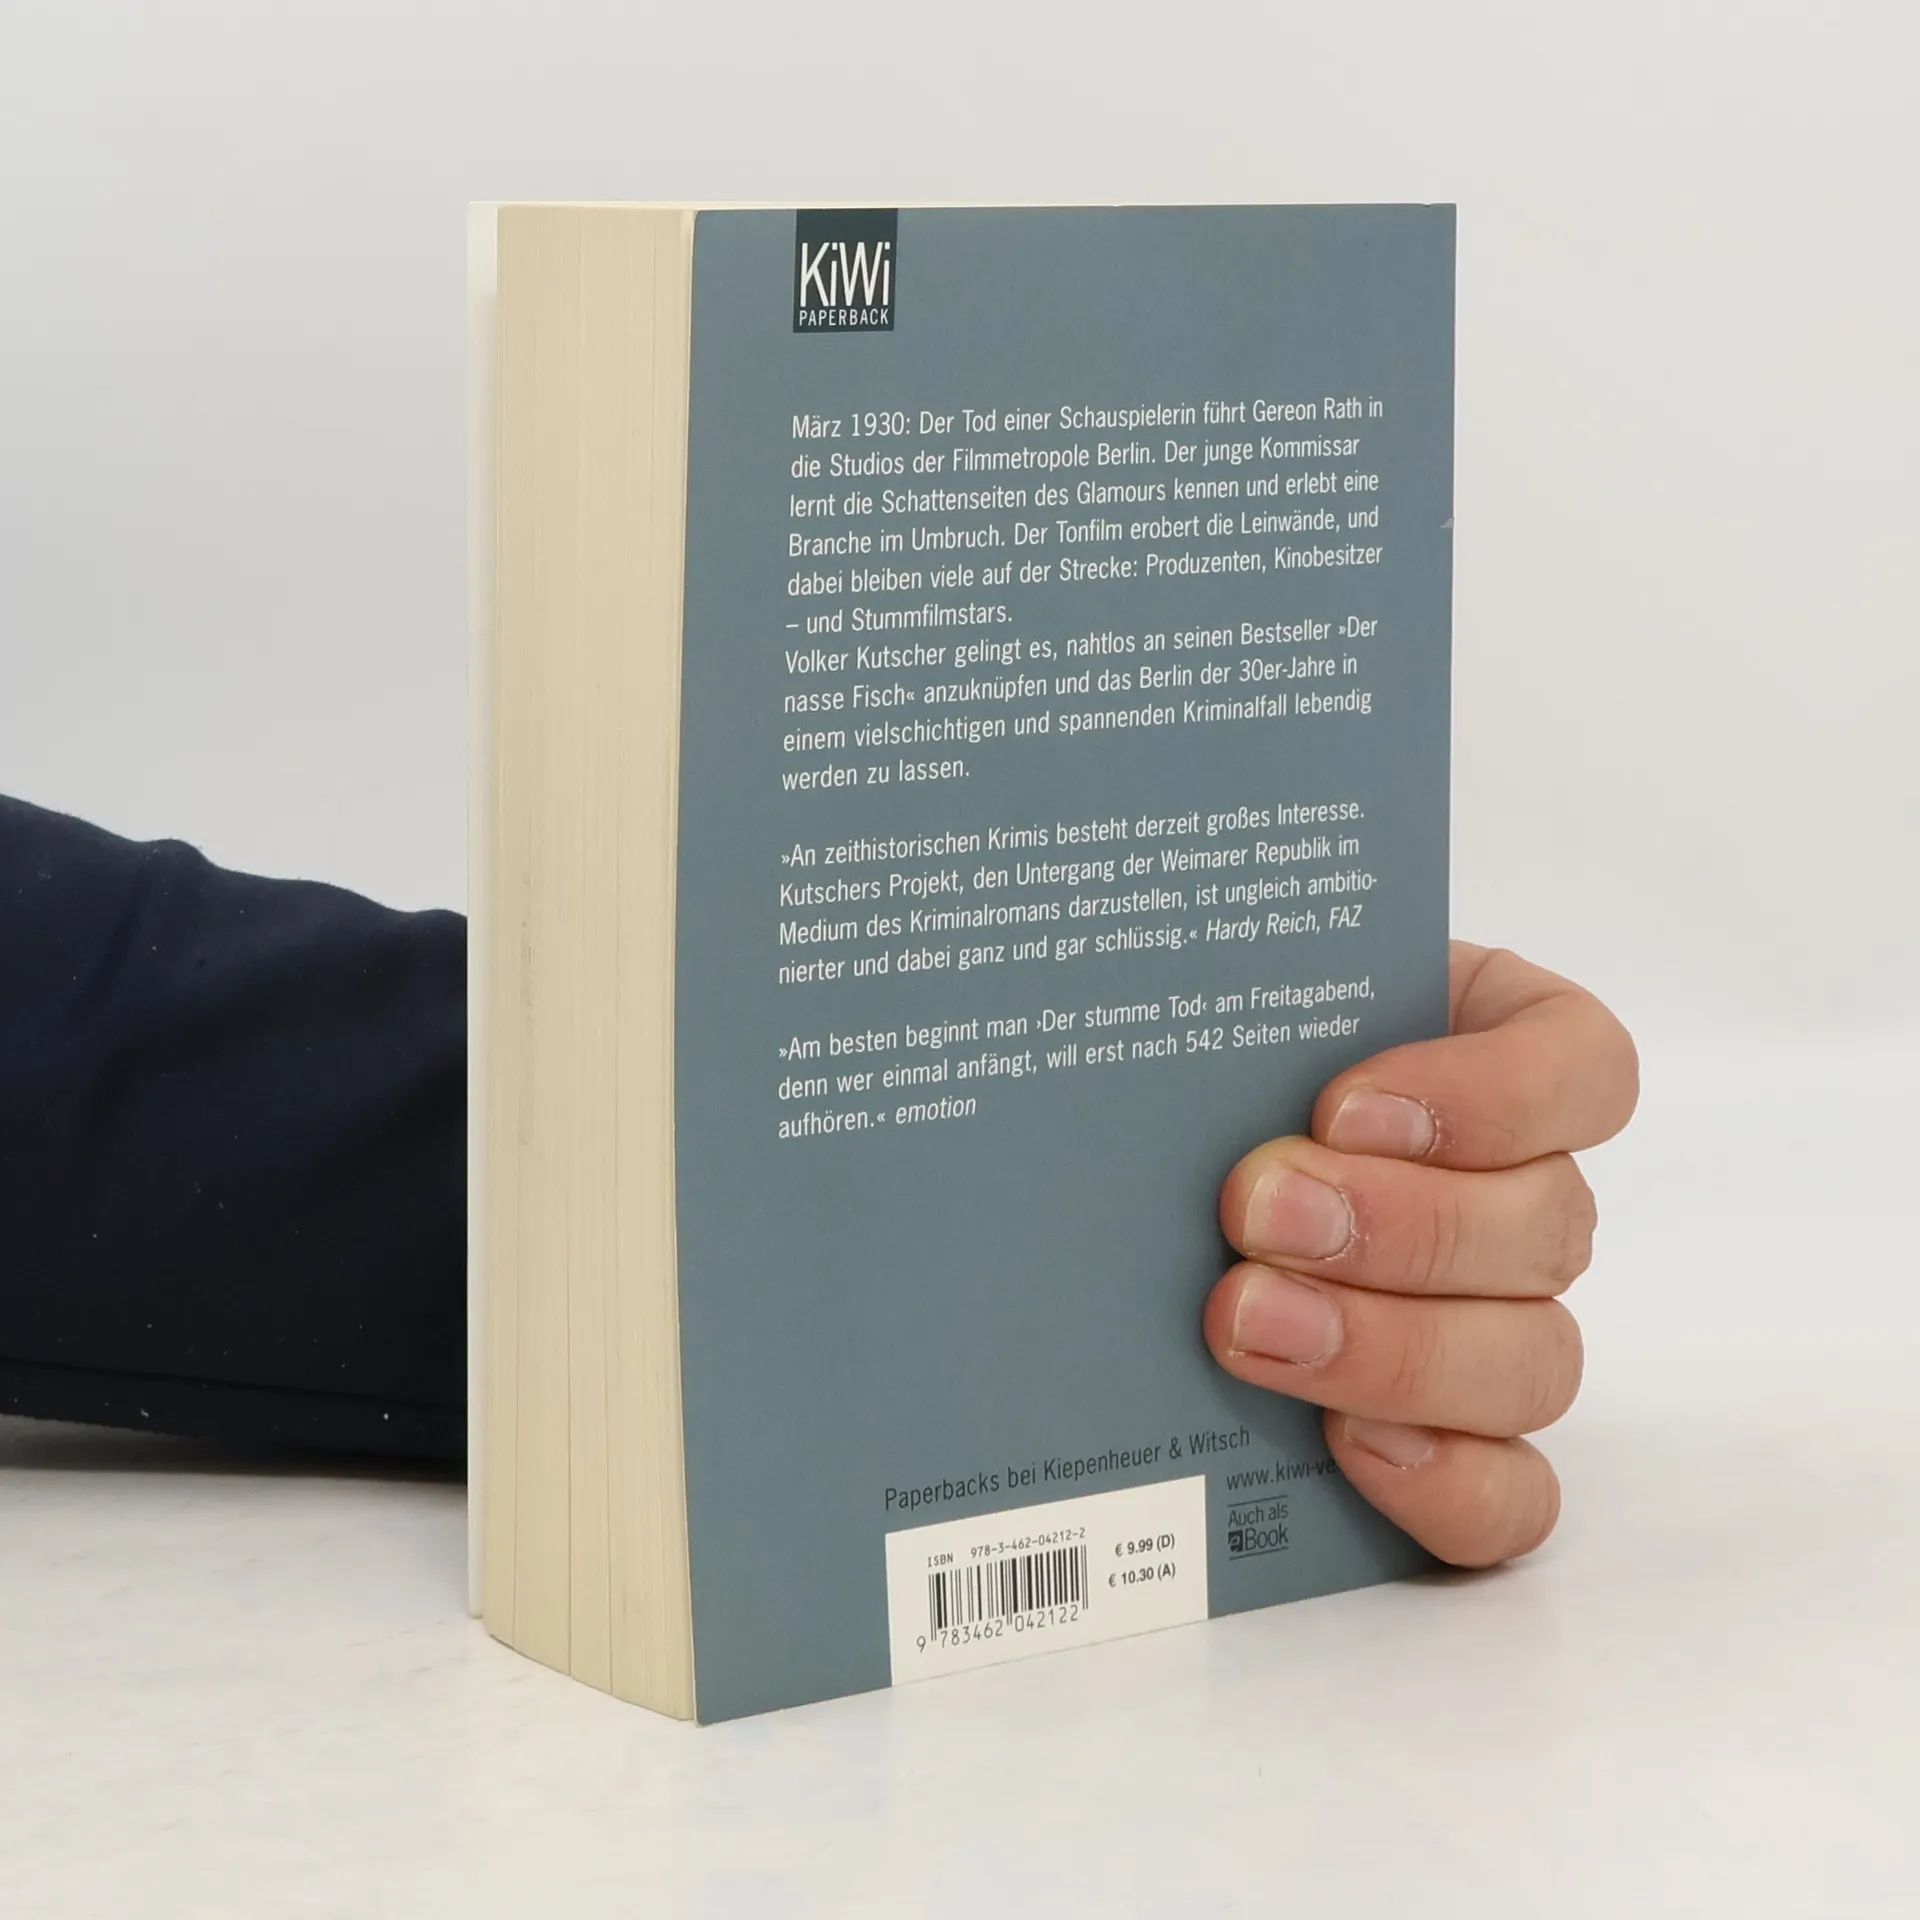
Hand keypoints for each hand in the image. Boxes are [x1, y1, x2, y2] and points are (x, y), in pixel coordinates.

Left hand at [1202, 943, 1637, 1565]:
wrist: (1148, 1167)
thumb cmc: (1209, 1064)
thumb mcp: (1234, 1011)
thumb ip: (1241, 1008)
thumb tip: (1152, 984)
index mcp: (1494, 1054)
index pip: (1582, 1067)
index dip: (1491, 1095)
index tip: (1344, 1106)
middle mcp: (1520, 1193)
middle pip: (1547, 1225)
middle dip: (1398, 1226)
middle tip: (1255, 1211)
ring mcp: (1501, 1326)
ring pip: (1534, 1362)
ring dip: (1394, 1348)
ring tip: (1249, 1320)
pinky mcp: (1459, 1446)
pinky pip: (1511, 1498)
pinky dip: (1445, 1482)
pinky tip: (1342, 1445)